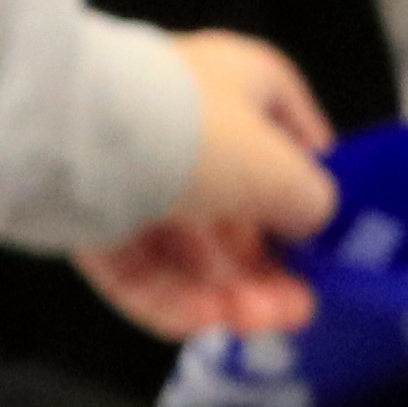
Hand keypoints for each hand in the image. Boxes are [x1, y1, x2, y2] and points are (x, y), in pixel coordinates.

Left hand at [76, 30, 336, 339]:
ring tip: (259, 324)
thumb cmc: (198, 136)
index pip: (287, 124)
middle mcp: (188, 121)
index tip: (327, 231)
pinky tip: (208, 323)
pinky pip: (145, 264)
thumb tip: (312, 217)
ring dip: (231, 290)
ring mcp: (137, 169)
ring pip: (192, 243)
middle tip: (297, 309)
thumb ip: (310, 200)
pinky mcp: (95, 215)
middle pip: (238, 202)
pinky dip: (176, 297)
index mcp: (238, 82)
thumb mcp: (280, 169)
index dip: (310, 177)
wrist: (80, 139)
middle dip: (269, 263)